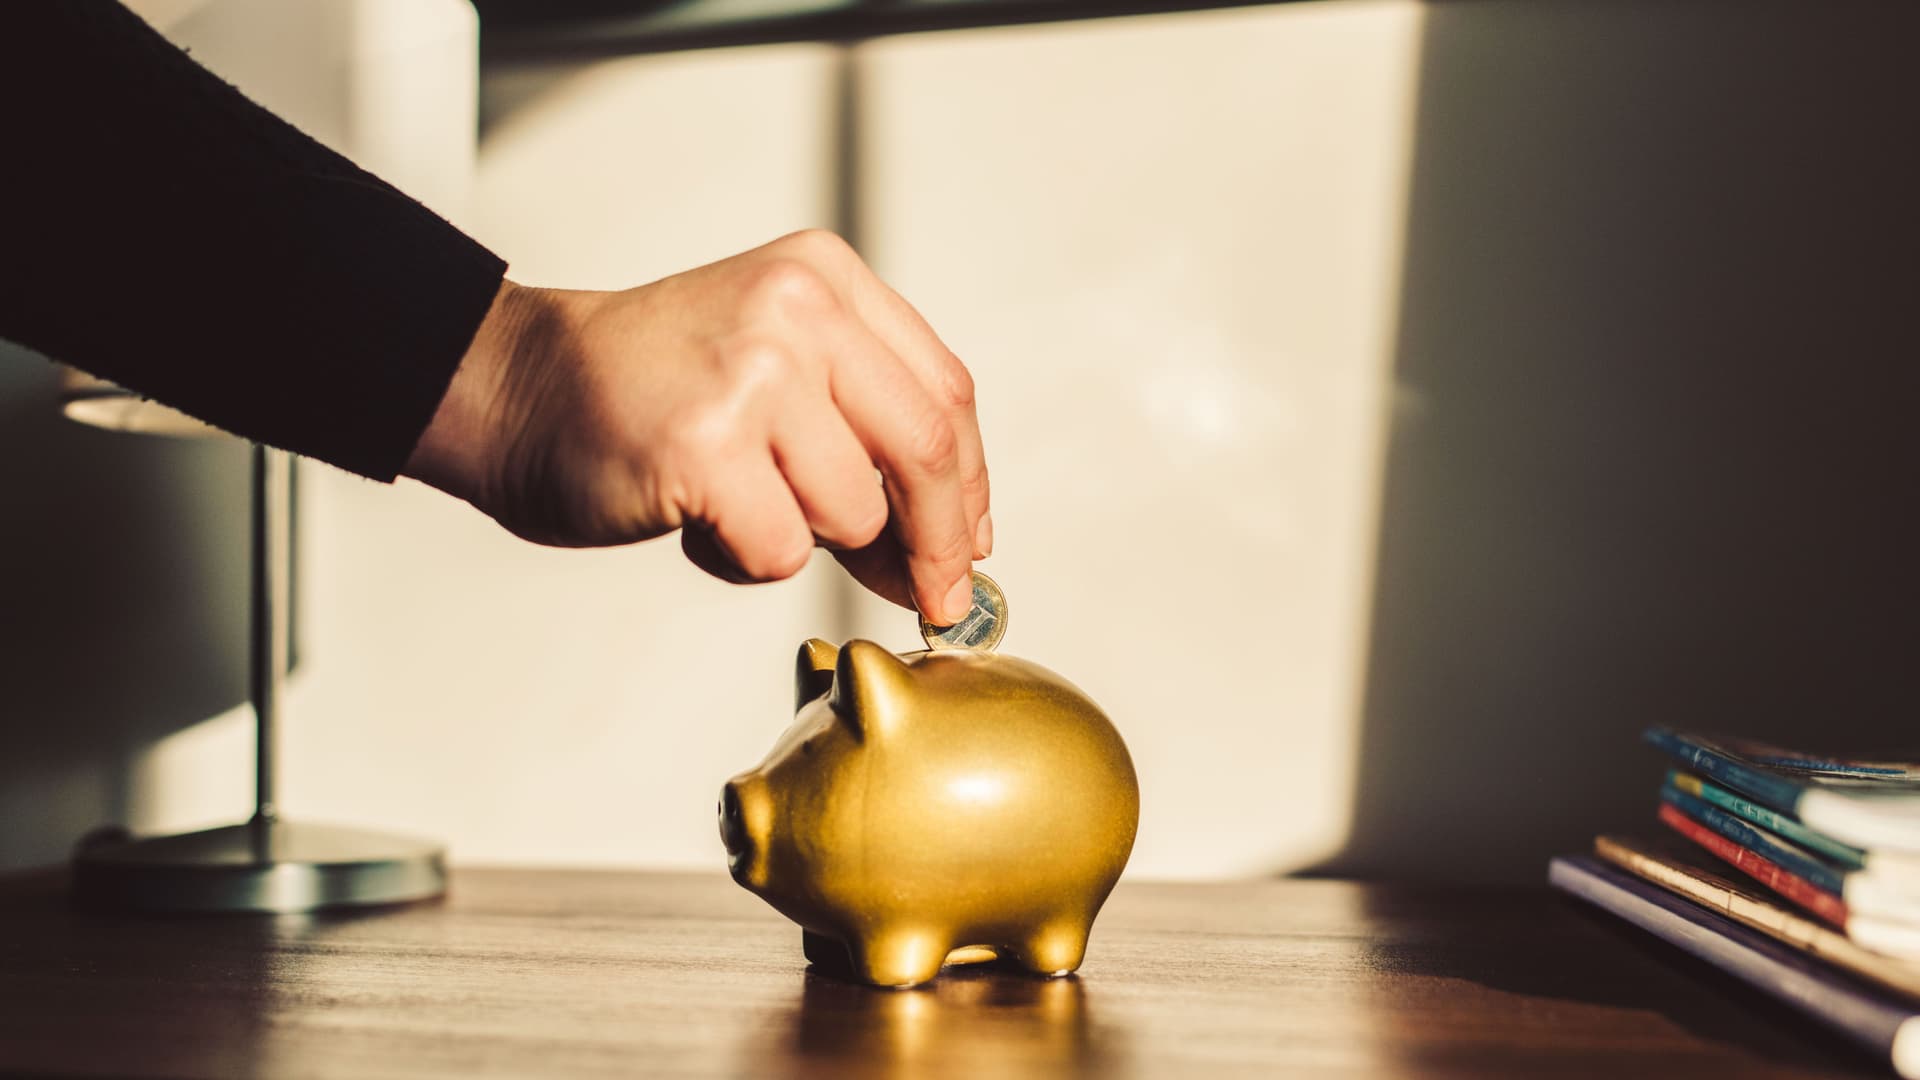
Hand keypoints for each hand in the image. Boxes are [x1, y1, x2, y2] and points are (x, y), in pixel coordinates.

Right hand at [404, 230, 990, 623]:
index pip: (945, 393)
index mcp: (825, 277)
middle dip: (939, 544)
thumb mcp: (776, 370)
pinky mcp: (706, 445)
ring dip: (805, 539)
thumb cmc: (651, 393)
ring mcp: (752, 372)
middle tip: (936, 599)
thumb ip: (865, 436)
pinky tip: (696, 520)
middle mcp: (797, 308)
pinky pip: (782, 552)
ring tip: (735, 503)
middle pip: (927, 448)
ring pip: (854, 512)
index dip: (967, 486)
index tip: (966, 547)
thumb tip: (951, 552)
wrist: (520, 389)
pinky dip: (745, 562)